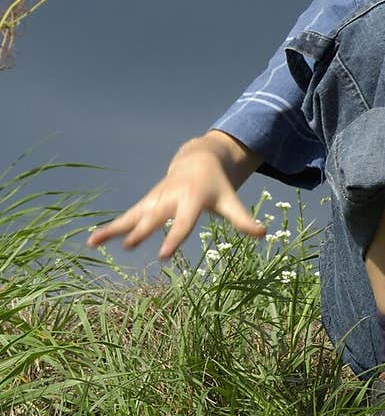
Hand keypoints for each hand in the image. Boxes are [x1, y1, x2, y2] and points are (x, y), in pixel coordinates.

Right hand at [86, 152, 265, 259]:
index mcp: (191, 200)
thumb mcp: (230, 200)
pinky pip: (126, 216)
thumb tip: (263, 232)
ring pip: (133, 215)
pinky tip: (92, 241)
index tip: (164, 256)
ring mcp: (155, 199)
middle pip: (154, 217)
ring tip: (94, 242)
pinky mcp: (146, 202)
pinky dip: (110, 228)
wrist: (198, 159)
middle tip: (130, 246)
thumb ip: (243, 219)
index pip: (183, 222)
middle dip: (142, 230)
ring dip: (114, 228)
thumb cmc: (217, 187)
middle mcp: (169, 198)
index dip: (174, 238)